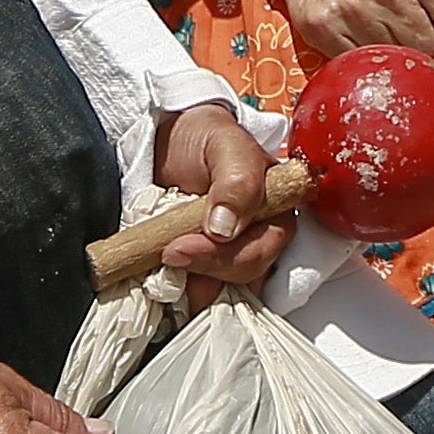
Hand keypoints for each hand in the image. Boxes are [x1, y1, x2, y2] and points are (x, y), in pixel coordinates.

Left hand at [146, 99, 295, 295]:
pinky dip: (173, 290)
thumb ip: (237, 180)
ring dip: (186, 285)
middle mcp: (257, 242)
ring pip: (216, 294)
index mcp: (277, 215)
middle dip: (201, 269)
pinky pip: (192, 294)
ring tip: (159, 260)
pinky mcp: (199, 272)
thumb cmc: (204, 139)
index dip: (226, 259)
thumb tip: (226, 229)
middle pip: (238, 279)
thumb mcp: (225, 144)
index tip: (181, 248)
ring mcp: (227, 259)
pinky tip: (157, 273)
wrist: (168, 142)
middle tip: (166, 251)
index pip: (261, 254)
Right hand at [262, 0, 433, 58]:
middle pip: (429, 46)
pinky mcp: (324, 30)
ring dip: (391, 50)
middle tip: (402, 23)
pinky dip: (362, 57)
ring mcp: (353, 10)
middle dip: (421, 40)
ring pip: (396, 59)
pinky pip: (360, 63)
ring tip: (377, 27)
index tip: (432, 17)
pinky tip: (356, 35)